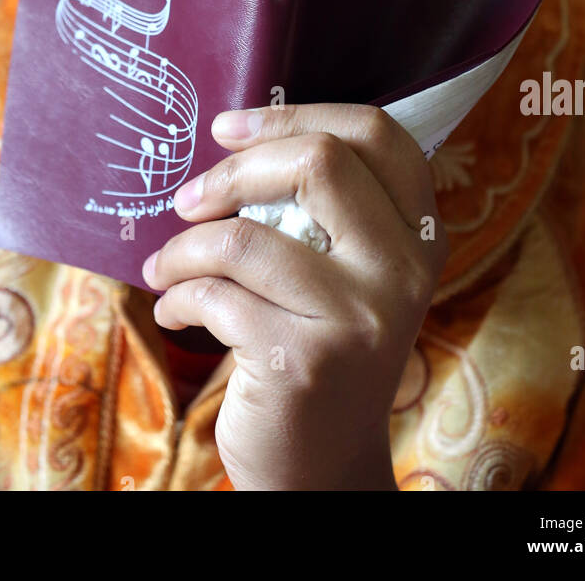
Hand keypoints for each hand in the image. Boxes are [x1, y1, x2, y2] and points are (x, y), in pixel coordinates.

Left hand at [142, 102, 448, 490]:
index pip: (375, 133)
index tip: (229, 128)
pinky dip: (177, 297)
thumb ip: (322, 208)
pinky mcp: (302, 362)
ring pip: (245, 235)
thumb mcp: (345, 273)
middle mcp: (402, 271)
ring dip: (183, 248)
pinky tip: (174, 314)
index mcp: (418, 234)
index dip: (295, 114)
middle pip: (318, 162)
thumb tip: (237, 137)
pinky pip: (214, 295)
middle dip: (231, 171)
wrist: (321, 468)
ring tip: (165, 268)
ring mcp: (358, 318)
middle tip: (188, 199)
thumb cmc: (316, 347)